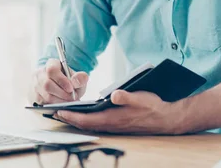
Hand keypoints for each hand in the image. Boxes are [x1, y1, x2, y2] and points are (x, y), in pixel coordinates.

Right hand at [32, 59, 88, 103]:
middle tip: (73, 98)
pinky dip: (56, 106)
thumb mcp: (78, 78)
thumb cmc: (70, 82)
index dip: (61, 80)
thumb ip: (81, 78)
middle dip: (62, 94)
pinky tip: (63, 105)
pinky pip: (45, 104)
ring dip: (60, 101)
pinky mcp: (35, 97)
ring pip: (46, 96)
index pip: (52, 70)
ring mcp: (36, 86)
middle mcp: (40, 74)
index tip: (71, 89)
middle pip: (47, 85)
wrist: (62, 89)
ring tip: (70, 103)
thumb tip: (75, 81)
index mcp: (51, 64)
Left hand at [55, 90, 182, 134]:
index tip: (59, 111)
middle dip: (70, 119)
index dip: (72, 116)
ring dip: (78, 120)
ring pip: (91, 125)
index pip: (87, 119)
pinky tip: (85, 115)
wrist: (166, 119)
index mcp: (113, 118)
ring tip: (66, 113)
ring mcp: (114, 126)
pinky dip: (87, 120)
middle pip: (85, 124)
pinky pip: (98, 124)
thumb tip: (113, 95)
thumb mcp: (141, 98)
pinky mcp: (118, 124)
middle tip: (55, 113)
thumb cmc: (153, 107)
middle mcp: (111, 125)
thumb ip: (126, 97)